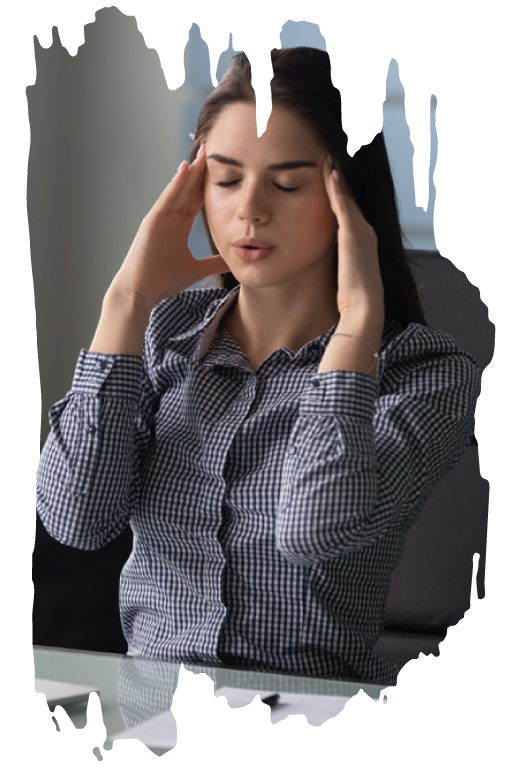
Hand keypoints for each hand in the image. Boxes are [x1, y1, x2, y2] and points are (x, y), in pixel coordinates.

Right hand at [111, 144, 230, 309]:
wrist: (141, 292)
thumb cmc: (163, 281)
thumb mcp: (197, 269)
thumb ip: (215, 263)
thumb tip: (234, 260)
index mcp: (180, 226)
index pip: (198, 199)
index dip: (210, 184)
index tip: (225, 168)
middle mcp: (171, 218)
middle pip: (189, 189)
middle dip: (201, 170)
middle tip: (214, 148)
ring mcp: (161, 218)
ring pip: (179, 189)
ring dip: (191, 170)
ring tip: (203, 152)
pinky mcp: (152, 221)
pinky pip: (167, 199)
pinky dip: (175, 184)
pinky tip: (185, 169)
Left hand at [323, 153, 383, 323]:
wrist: (365, 307)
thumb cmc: (353, 296)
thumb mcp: (346, 273)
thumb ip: (341, 259)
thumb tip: (334, 257)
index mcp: (363, 239)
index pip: (350, 208)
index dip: (342, 190)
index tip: (333, 171)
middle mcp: (365, 230)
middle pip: (351, 197)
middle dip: (342, 175)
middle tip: (333, 151)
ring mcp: (361, 231)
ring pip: (348, 196)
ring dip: (338, 175)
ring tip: (330, 153)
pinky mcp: (353, 235)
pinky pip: (343, 206)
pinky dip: (337, 188)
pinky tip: (330, 171)